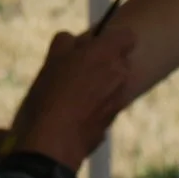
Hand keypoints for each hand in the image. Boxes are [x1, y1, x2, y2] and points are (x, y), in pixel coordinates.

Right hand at [7, 26, 134, 170]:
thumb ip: (66, 42)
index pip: (127, 35)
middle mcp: (121, 75)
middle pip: (120, 60)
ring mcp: (119, 100)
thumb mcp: (51, 59)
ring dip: (99, 84)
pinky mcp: (112, 122)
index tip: (92, 44)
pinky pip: (106, 105)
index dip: (111, 37)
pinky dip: (95, 105)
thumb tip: (73, 41)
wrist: (53, 142)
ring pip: (113, 84)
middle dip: (103, 62)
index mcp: (108, 54)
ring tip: (71, 93)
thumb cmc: (50, 95)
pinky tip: (73, 113)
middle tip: (76, 69)